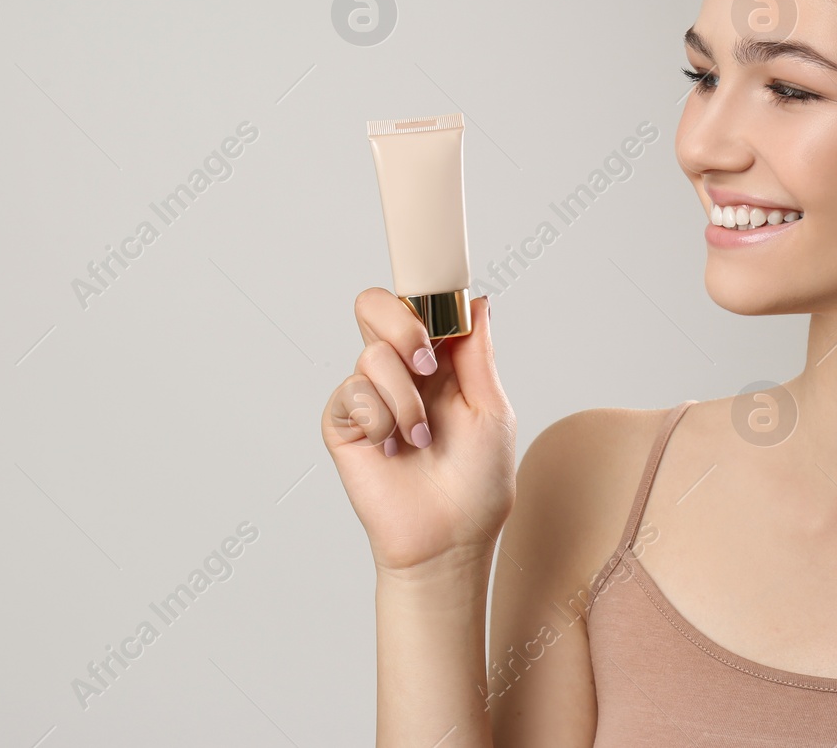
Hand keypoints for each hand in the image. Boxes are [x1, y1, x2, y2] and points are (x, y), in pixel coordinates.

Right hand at [322, 291, 516, 574]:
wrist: (448, 538)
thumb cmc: (478, 483)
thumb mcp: (491, 409)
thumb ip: (478, 353)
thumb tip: (476, 301)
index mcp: (440, 362)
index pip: (419, 305)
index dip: (424, 297)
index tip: (438, 309)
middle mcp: (402, 372)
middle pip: (376, 306)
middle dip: (404, 327)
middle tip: (427, 363)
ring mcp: (371, 395)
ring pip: (372, 353)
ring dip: (405, 398)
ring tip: (419, 437)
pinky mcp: (344, 422)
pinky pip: (352, 391)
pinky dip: (380, 417)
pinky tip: (391, 447)